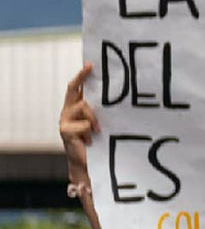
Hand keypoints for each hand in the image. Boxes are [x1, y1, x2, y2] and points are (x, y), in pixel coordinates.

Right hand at [59, 63, 99, 184]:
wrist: (86, 163)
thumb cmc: (97, 143)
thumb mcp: (100, 123)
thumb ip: (101, 112)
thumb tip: (116, 99)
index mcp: (75, 108)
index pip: (76, 88)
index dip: (82, 75)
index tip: (91, 64)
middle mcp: (67, 111)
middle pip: (72, 89)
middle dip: (81, 76)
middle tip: (91, 67)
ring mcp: (64, 120)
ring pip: (83, 107)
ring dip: (94, 118)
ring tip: (98, 131)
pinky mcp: (65, 130)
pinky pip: (83, 124)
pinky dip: (89, 131)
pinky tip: (89, 141)